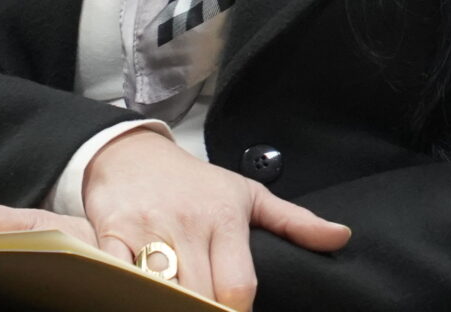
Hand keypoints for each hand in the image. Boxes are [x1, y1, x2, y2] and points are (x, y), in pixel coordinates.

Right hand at [79, 129, 350, 310]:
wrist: (133, 153)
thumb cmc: (195, 181)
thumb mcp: (249, 194)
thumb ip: (294, 221)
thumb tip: (341, 237)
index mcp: (226, 220)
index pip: (238, 284)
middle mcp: (188, 225)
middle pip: (198, 293)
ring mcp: (147, 230)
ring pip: (159, 288)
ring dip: (168, 304)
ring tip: (177, 305)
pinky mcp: (109, 234)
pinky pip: (113, 273)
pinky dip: (123, 291)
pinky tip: (136, 297)